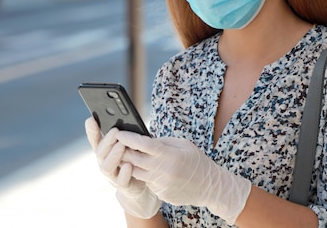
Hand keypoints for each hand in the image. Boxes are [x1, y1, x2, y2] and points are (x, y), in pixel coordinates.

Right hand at [85, 117, 160, 218]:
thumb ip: (121, 135)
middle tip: (115, 131)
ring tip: (122, 145)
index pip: (95, 140)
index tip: (91, 119)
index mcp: (105, 153)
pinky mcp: (123, 186)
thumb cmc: (131, 161)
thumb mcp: (126, 147)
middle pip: (100, 153)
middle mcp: (105, 164)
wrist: (137, 185)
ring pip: (106, 167)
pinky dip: (124, 173)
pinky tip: (129, 165)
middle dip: (106, 141)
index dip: (91, 131)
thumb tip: (121, 118)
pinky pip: (121, 181)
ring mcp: (113, 176)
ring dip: (113, 155)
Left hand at [117, 132, 251, 224]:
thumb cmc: (196, 161)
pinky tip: (146, 170)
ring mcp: (161, 184)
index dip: (129, 138)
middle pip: (134, 159)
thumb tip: (143, 140)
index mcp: (170, 154)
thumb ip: (162, 142)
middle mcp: (164, 170)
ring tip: (127, 156)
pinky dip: (144, 175)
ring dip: (130, 164)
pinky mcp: (161, 193)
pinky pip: (146, 182)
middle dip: (123, 151)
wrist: (209, 186)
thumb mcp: (183, 144)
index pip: (143, 144)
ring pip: (136, 172)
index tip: (119, 133)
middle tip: (117, 144)